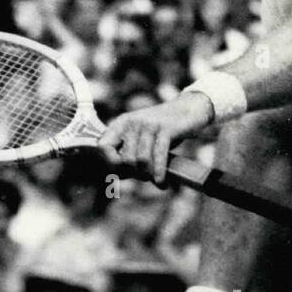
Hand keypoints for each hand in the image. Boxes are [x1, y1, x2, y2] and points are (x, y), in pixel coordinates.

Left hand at [96, 93, 213, 184]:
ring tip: (156, 179)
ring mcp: (149, 124)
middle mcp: (133, 122)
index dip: (111, 164)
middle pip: (126, 159)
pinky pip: (158, 157)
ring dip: (149, 175)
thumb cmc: (162, 129)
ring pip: (142, 160)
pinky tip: (161, 182)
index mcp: (122, 122)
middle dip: (136, 173)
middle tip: (146, 178)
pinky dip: (159, 173)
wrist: (188, 109)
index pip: (103, 146)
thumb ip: (129, 150)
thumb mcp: (141, 135)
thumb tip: (117, 175)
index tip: (123, 173)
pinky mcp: (166, 129)